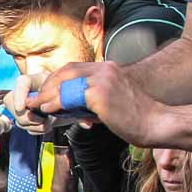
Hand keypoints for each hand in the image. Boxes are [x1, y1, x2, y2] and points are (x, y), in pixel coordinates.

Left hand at [32, 60, 166, 145]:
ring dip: (47, 95)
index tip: (45, 91)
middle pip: (66, 71)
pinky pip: (69, 97)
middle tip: (37, 99)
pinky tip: (48, 109)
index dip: (56, 79)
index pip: (74, 68)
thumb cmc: (134, 117)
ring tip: (38, 105)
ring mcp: (102, 80)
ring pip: (65, 82)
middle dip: (48, 85)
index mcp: (108, 69)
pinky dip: (55, 103)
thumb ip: (89, 99)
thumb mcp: (110, 101)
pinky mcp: (100, 94)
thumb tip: (66, 107)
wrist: (155, 123)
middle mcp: (105, 69)